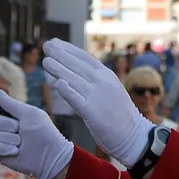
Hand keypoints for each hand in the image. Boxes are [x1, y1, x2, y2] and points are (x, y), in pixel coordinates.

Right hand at [0, 89, 74, 178]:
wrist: (49, 155)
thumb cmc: (43, 133)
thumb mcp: (29, 114)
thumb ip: (11, 103)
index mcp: (11, 114)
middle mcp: (3, 126)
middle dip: (6, 124)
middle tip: (20, 129)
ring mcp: (0, 139)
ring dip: (8, 138)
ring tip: (21, 142)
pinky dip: (5, 148)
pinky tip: (16, 150)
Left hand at [41, 39, 153, 167]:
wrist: (133, 135)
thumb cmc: (119, 114)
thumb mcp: (111, 90)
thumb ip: (95, 81)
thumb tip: (74, 72)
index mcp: (108, 76)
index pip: (86, 58)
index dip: (69, 50)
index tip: (56, 43)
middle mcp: (103, 83)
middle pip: (78, 66)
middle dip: (61, 54)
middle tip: (46, 45)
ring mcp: (98, 97)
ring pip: (75, 80)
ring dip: (59, 69)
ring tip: (45, 61)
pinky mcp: (93, 113)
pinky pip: (77, 100)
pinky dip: (67, 91)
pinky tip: (57, 84)